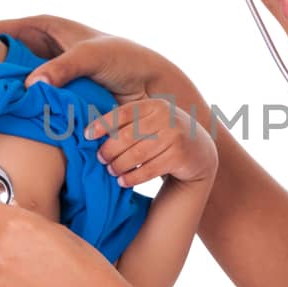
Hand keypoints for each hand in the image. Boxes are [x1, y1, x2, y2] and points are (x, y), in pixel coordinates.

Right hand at [0, 13, 190, 103]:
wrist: (150, 87)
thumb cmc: (124, 60)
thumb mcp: (91, 56)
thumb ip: (62, 67)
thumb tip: (30, 84)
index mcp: (44, 26)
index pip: (1, 30)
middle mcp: (40, 47)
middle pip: (3, 58)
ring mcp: (46, 72)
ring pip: (13, 81)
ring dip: (2, 92)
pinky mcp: (53, 94)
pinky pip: (29, 99)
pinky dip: (19, 106)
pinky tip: (4, 118)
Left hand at [85, 97, 217, 187]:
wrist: (200, 151)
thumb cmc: (165, 135)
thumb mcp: (152, 121)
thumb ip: (130, 122)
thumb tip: (92, 129)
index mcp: (155, 105)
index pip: (124, 113)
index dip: (103, 124)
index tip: (86, 135)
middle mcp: (166, 118)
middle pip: (127, 136)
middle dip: (109, 150)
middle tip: (101, 159)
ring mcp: (175, 136)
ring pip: (136, 155)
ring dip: (119, 166)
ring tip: (111, 171)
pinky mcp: (179, 157)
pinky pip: (148, 170)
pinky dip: (132, 177)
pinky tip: (123, 181)